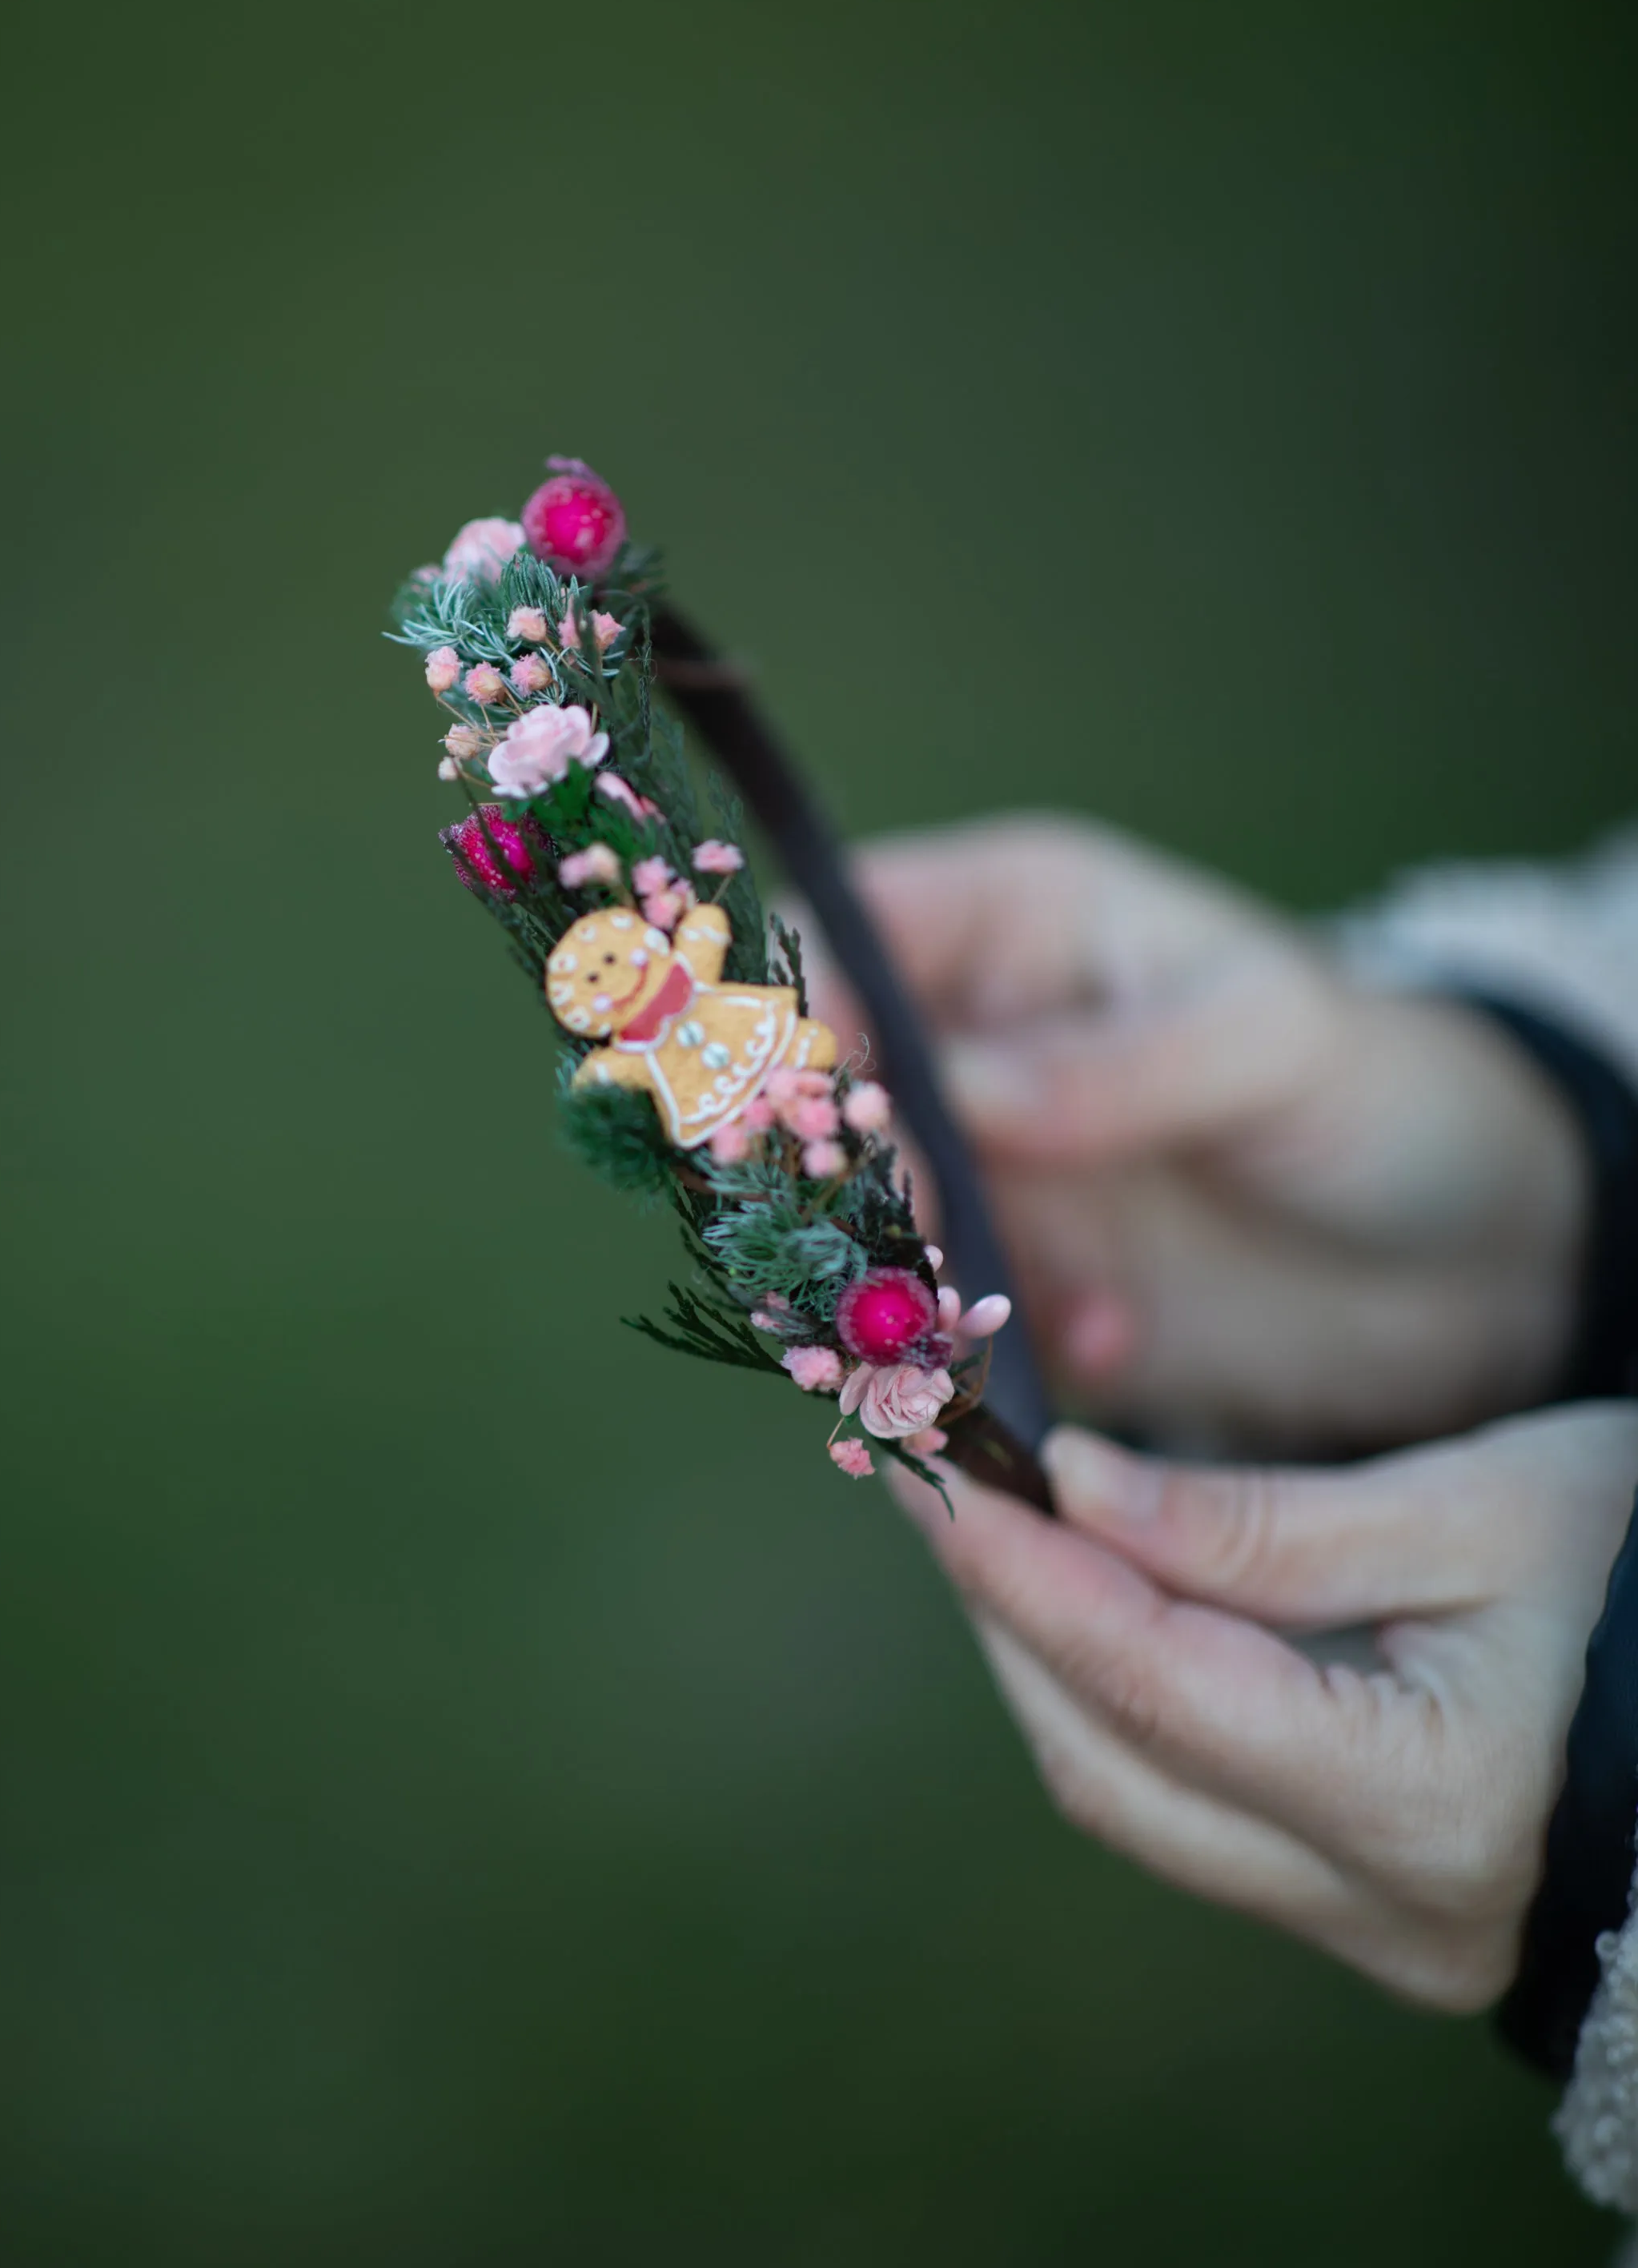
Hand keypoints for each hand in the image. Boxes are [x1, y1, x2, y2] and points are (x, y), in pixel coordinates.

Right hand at [829, 816, 1586, 1449]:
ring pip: (856, 1212)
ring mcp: (981, 1163)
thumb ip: (1115, 1065)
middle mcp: (970, 1036)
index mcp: (1014, 918)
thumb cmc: (1377, 1088)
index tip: (807, 1104)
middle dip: (831, 1168)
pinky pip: (929, 1317)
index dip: (798, 1009)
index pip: (844, 931)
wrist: (1470, 1250)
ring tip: (968, 1325)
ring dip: (891, 1277)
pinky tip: (1106, 1343)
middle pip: (821, 1088)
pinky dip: (974, 1349)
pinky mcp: (1008, 1277)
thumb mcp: (1268, 1044)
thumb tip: (957, 1092)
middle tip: (883, 1241)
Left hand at [895, 1404, 1637, 2010]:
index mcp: (1429, 1808)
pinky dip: (1112, 1699)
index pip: (1160, 1689)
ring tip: (990, 1524)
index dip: (1033, 1574)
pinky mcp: (1356, 1916)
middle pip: (1113, 1767)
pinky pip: (1182, 1809)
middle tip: (939, 1482)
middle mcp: (1384, 1912)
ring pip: (1130, 1800)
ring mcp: (1367, 1935)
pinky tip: (1079, 1598)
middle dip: (1011, 1618)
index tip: (940, 1470)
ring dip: (1044, 1660)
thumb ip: (1265, 1520)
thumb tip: (1071, 1484)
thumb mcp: (1482, 1511)